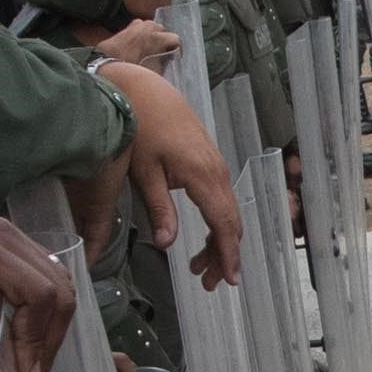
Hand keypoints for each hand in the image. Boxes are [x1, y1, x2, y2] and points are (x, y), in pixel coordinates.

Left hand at [0, 219, 71, 371]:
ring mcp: (9, 238)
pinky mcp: (16, 251)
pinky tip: (32, 346)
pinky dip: (48, 320)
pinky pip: (51, 284)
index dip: (38, 340)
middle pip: (55, 288)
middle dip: (48, 340)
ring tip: (33, 369)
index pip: (36, 293)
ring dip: (51, 333)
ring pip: (60, 287)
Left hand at [94, 18, 179, 70]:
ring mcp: (139, 24)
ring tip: (149, 49)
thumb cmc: (130, 69)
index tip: (174, 57)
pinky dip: (142, 34)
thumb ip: (165, 61)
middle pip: (164, 32)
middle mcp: (150, 27)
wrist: (106, 63)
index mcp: (158, 37)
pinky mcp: (129, 26)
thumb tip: (168, 58)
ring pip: (153, 28)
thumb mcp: (153, 71)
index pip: (176, 39)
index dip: (176, 50)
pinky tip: (138, 45)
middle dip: (164, 42)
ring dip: (153, 36)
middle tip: (161, 54)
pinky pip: (141, 28)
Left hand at [97, 60, 247, 287]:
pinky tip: (204, 234)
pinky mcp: (209, 160)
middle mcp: (217, 172)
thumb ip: (159, 208)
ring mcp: (216, 165)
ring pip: (227, 211)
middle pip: (231, 221)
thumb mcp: (143, 172)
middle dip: (223, 254)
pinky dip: (217, 222)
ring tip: (200, 267)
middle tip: (208, 282)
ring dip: (219, 240)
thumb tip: (167, 243)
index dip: (228, 253)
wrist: (143, 88)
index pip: (223, 223)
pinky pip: (221, 198)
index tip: (229, 279)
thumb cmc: (140, 127)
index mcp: (203, 176)